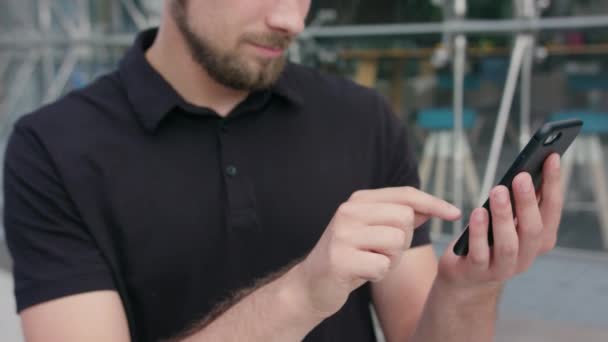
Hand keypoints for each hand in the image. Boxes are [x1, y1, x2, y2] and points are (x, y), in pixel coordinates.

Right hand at [292, 187, 461, 317]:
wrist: (312, 284)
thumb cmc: (349, 257)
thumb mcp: (373, 232)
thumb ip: (399, 217)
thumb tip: (430, 208)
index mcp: (358, 200)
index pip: (405, 194)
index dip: (433, 202)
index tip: (455, 212)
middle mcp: (348, 211)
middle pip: (404, 217)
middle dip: (403, 240)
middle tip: (382, 251)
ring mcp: (343, 234)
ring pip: (396, 241)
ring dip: (391, 259)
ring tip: (370, 261)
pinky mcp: (340, 259)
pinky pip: (382, 266)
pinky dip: (379, 274)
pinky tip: (361, 273)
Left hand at [438, 153, 562, 291]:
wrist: (465, 275)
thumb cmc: (489, 238)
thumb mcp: (507, 220)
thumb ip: (517, 203)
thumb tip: (525, 170)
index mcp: (540, 239)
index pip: (552, 210)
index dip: (553, 184)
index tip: (551, 158)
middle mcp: (526, 256)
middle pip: (533, 229)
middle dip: (528, 201)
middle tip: (521, 176)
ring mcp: (503, 268)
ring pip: (509, 243)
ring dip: (504, 216)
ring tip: (498, 191)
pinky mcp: (477, 271)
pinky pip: (480, 253)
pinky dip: (479, 232)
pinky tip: (477, 212)